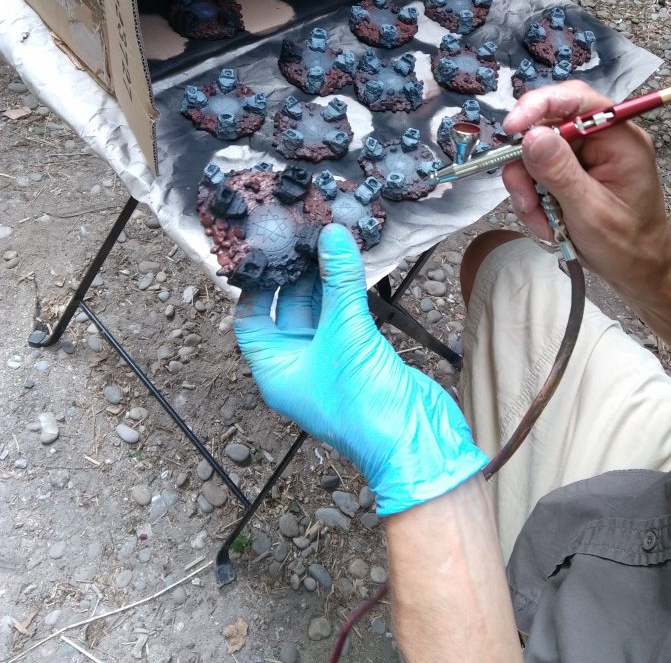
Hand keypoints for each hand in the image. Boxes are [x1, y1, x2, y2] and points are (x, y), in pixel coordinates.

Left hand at [234, 224, 487, 514]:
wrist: (415, 439)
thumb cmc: (364, 402)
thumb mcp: (345, 333)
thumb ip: (339, 281)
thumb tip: (331, 234)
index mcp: (275, 369)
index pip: (251, 319)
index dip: (258, 284)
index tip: (269, 248)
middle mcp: (298, 364)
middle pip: (288, 309)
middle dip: (298, 273)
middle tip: (306, 233)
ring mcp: (330, 360)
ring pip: (320, 310)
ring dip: (326, 279)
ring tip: (330, 239)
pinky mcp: (360, 354)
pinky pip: (347, 316)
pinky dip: (349, 291)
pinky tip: (355, 262)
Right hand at [501, 81, 670, 297]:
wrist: (640, 275)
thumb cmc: (628, 246)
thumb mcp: (590, 211)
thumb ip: (560, 172)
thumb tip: (531, 135)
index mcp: (620, 139)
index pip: (577, 100)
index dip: (540, 105)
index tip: (511, 128)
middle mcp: (602, 140)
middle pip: (548, 127)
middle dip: (528, 164)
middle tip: (525, 197)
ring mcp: (586, 157)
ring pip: (536, 154)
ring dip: (529, 189)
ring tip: (542, 221)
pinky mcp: (572, 174)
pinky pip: (538, 174)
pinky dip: (534, 199)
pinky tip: (547, 223)